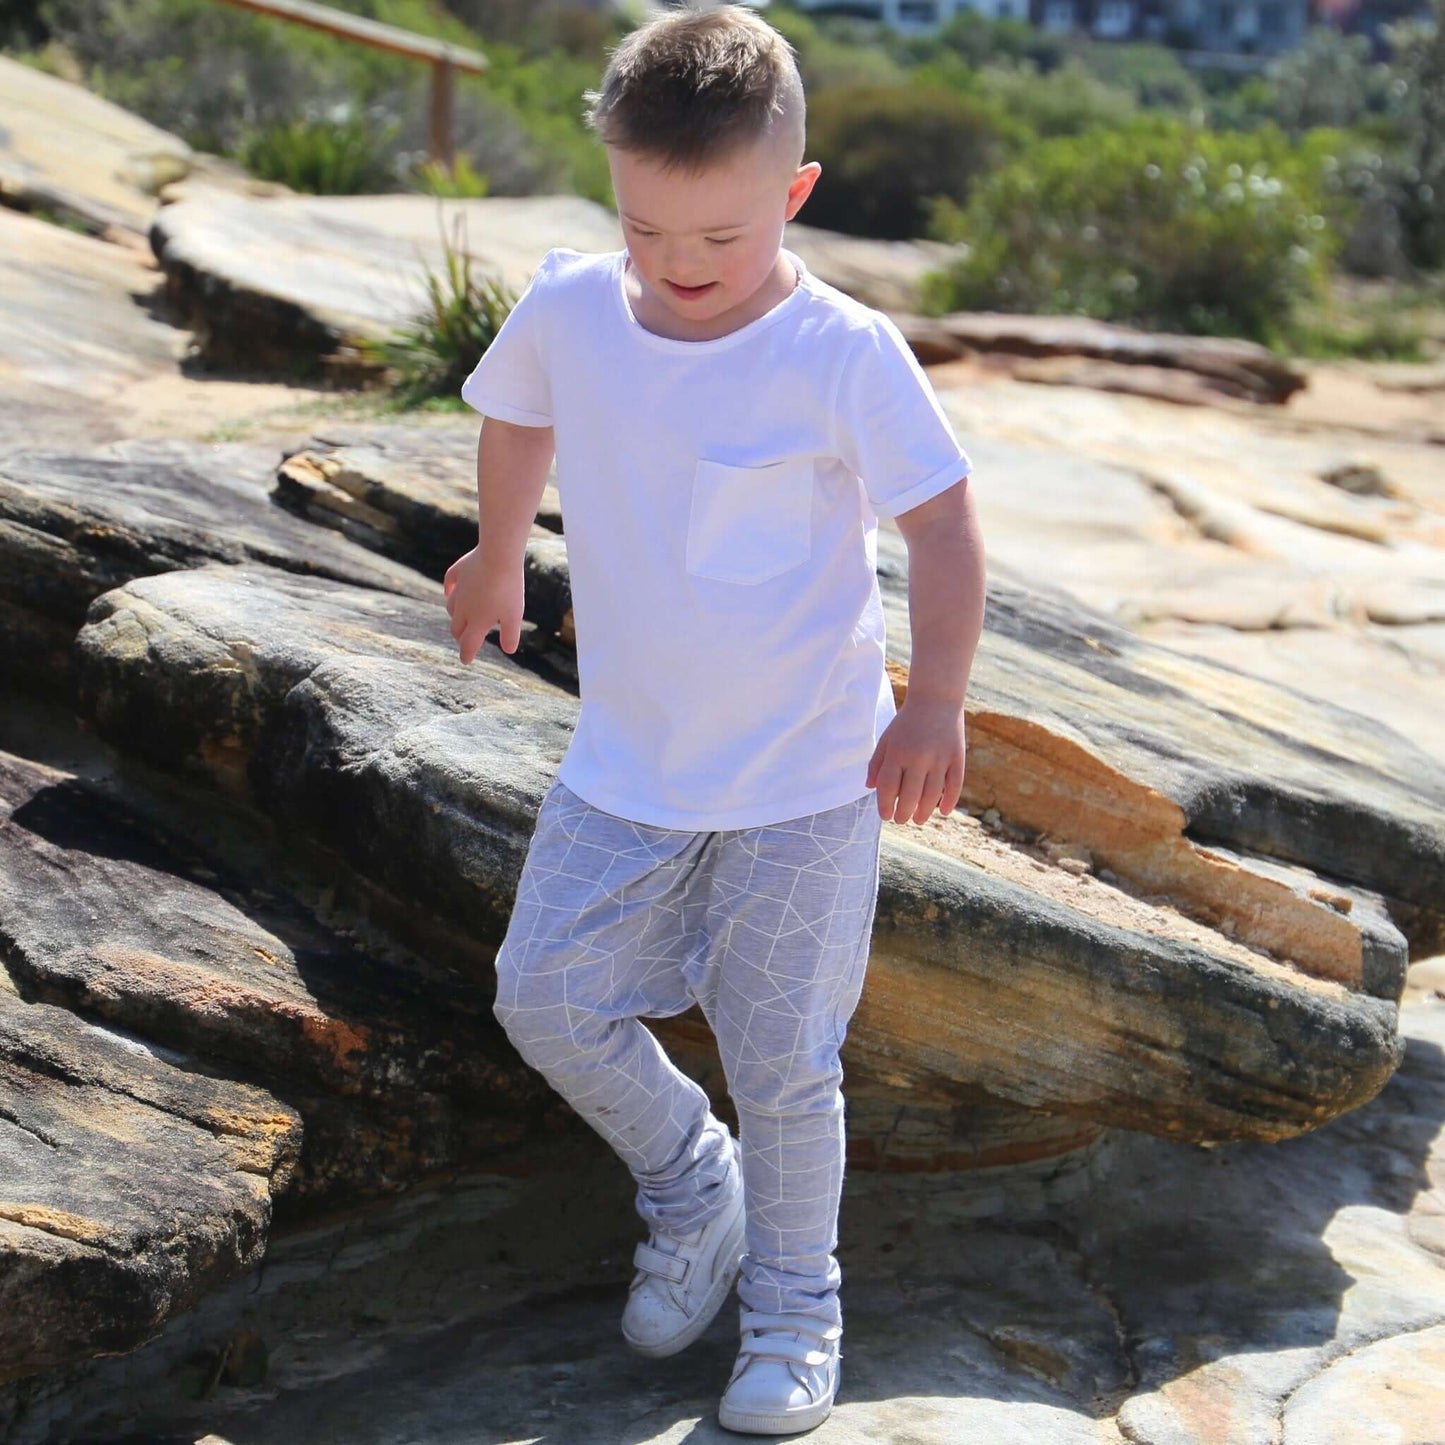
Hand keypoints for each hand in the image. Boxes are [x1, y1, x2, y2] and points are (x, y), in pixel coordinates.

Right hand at [443, 546, 523, 662]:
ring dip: (455, 615)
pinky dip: (449, 589)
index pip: (468, 644)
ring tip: (462, 617)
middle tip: (465, 639)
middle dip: (460, 636)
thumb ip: (510, 635)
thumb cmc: (508, 589)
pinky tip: (450, 591)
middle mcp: (463, 608)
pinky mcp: (458, 571)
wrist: (498, 557)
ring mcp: (459, 589)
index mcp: (477, 621)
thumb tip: (509, 650)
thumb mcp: (514, 616)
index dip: (467, 654)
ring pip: (451, 607)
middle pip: (456, 628)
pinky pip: (449, 582)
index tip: (466, 660)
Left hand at [865, 696, 965, 823]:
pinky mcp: (957, 757)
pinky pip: (955, 784)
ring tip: (918, 819)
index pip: (887, 786)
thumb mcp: (887, 739)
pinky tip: (942, 811)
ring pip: (932, 794)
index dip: (884, 805)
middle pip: (909, 795)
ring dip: (924, 812)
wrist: (936, 699)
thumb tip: (870, 788)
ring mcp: (940, 758)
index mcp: (897, 752)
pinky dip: (949, 801)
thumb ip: (877, 763)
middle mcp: (918, 757)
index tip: (885, 816)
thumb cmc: (907, 723)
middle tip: (901, 819)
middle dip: (903, 813)